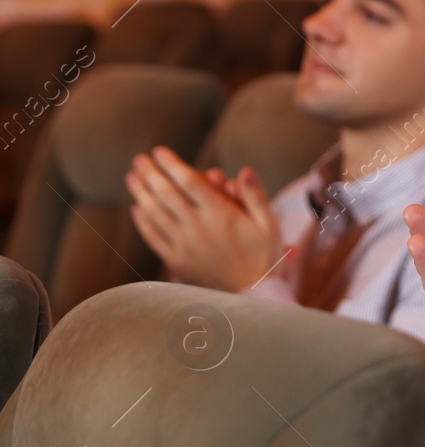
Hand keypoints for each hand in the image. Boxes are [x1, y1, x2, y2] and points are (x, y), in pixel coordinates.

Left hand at [125, 148, 283, 290]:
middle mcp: (198, 227)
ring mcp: (185, 245)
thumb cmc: (265, 257)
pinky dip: (143, 222)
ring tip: (132, 177)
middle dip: (151, 173)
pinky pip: (154, 238)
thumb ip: (255, 196)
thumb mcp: (269, 225)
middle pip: (167, 194)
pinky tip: (137, 210)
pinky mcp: (177, 261)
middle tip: (139, 159)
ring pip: (155, 213)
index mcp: (221, 215)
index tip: (159, 151)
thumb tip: (244, 171)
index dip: (172, 165)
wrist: (253, 295)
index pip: (190, 183)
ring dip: (141, 193)